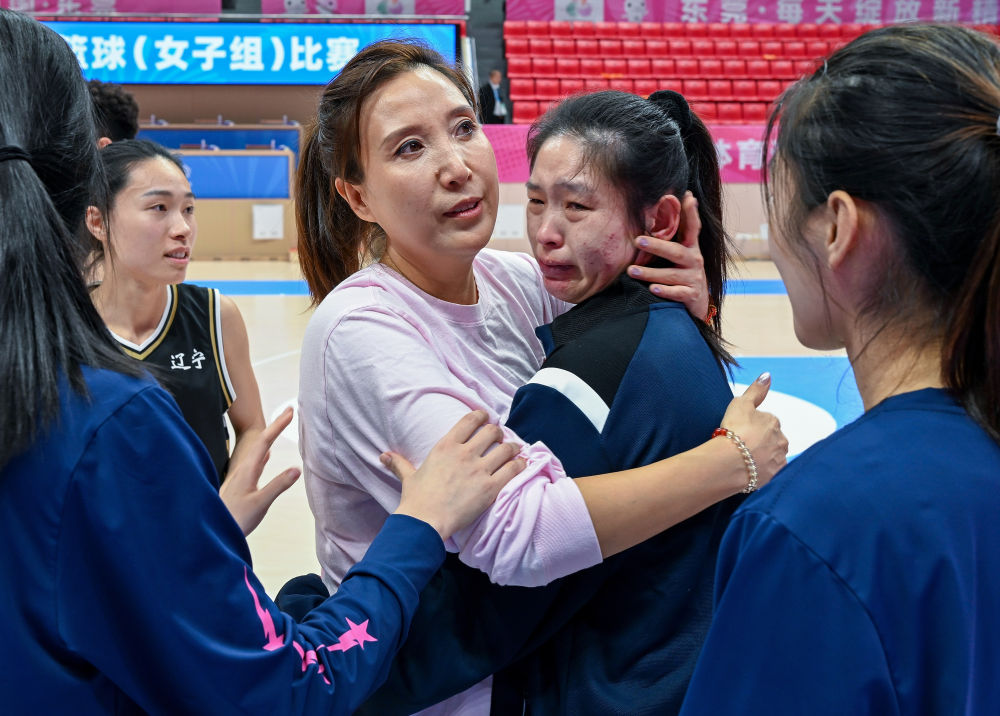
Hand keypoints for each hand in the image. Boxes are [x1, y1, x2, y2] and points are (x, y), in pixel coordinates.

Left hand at [219, 407, 301, 536]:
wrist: (212, 532)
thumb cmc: (237, 519)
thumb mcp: (261, 502)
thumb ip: (278, 485)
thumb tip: (297, 468)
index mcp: (248, 470)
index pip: (265, 441)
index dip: (278, 425)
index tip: (290, 412)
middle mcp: (242, 469)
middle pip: (261, 441)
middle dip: (275, 426)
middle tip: (289, 413)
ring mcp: (240, 476)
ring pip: (257, 451)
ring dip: (269, 438)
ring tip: (279, 429)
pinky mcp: (240, 485)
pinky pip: (254, 462)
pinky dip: (263, 454)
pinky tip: (265, 456)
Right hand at [385, 411, 525, 540]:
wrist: (424, 522)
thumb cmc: (416, 500)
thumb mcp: (408, 477)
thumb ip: (399, 463)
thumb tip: (383, 456)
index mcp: (445, 446)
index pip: (470, 420)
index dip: (482, 416)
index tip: (486, 418)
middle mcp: (464, 453)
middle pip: (491, 432)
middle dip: (498, 434)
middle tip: (500, 439)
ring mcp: (479, 470)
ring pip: (506, 448)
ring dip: (512, 448)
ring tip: (515, 451)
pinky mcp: (490, 487)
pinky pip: (513, 469)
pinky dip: (520, 464)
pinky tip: (522, 464)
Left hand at [627, 191, 709, 319]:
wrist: (696, 305)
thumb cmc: (682, 274)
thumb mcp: (680, 256)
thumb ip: (671, 238)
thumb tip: (655, 213)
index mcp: (691, 248)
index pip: (693, 228)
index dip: (691, 213)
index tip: (688, 196)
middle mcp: (695, 261)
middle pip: (675, 251)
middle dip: (656, 246)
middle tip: (637, 241)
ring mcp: (693, 279)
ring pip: (670, 274)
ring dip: (650, 273)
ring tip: (631, 271)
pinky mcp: (690, 295)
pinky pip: (676, 293)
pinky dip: (664, 291)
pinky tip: (652, 289)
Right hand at [720, 373, 787, 488]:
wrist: (731, 462)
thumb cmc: (734, 430)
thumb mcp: (741, 403)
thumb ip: (756, 390)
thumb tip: (767, 375)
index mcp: (774, 422)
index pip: (766, 422)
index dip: (752, 426)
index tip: (741, 431)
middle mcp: (781, 440)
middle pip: (771, 439)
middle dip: (760, 442)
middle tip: (741, 446)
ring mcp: (778, 459)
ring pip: (772, 455)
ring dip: (762, 456)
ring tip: (744, 459)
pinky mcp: (774, 476)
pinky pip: (770, 471)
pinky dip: (762, 470)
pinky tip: (749, 470)